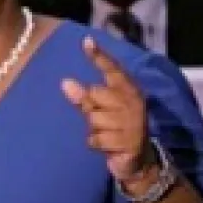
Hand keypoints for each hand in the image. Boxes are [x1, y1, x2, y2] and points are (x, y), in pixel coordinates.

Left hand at [61, 37, 155, 181]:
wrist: (137, 161)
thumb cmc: (115, 129)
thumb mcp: (100, 111)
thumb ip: (83, 97)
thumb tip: (65, 82)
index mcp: (128, 90)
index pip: (112, 70)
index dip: (99, 56)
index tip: (86, 41)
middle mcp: (133, 103)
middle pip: (95, 95)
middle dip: (90, 109)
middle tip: (103, 120)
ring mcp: (133, 123)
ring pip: (94, 119)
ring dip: (94, 130)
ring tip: (107, 135)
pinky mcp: (129, 143)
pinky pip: (96, 139)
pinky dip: (96, 144)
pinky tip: (107, 146)